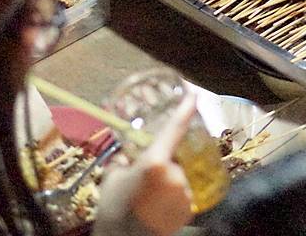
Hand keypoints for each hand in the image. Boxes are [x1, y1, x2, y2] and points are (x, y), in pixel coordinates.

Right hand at [94, 95, 195, 235]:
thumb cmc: (112, 210)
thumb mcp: (111, 178)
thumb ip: (121, 160)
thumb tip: (125, 150)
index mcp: (154, 163)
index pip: (174, 130)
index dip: (185, 110)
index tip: (194, 95)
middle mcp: (174, 175)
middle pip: (176, 156)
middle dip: (166, 160)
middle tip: (147, 176)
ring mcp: (184, 193)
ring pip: (180, 175)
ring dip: (169, 179)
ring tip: (148, 195)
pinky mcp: (189, 209)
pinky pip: (183, 192)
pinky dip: (172, 194)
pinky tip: (156, 204)